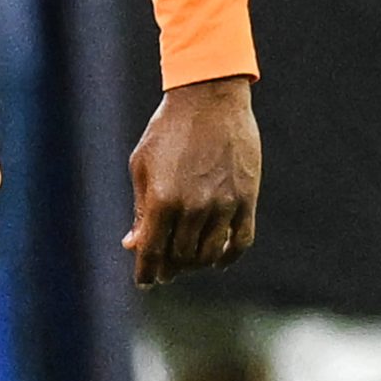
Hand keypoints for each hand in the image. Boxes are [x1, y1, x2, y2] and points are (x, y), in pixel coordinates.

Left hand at [124, 74, 259, 287]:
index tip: (144, 282)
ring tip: (187, 262)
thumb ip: (141, 209)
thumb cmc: (168, 129)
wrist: (209, 98)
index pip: (153, 252)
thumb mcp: (143, 164)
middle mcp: (194, 207)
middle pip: (181, 257)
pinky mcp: (247, 199)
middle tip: (164, 270)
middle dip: (170, 268)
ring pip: (209, 254)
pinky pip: (240, 242)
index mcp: (163, 199)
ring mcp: (223, 205)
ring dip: (196, 264)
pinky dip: (228, 257)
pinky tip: (217, 259)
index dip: (146, 272)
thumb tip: (133, 245)